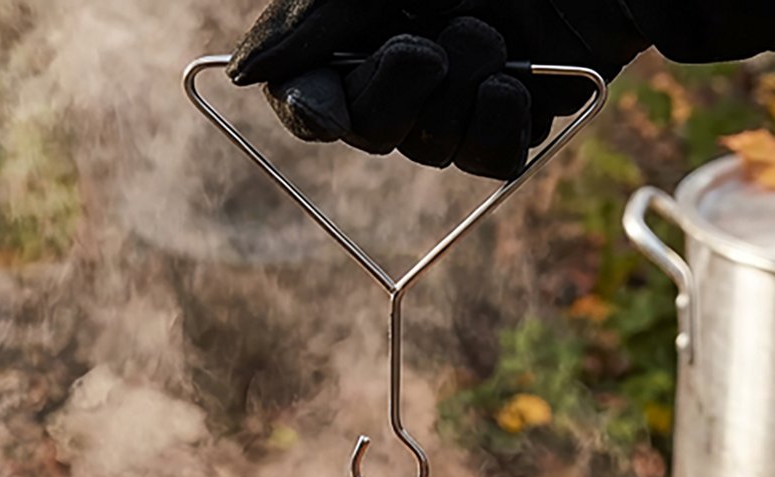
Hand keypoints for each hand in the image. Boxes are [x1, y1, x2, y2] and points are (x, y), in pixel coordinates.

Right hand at [228, 0, 646, 179]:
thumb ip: (318, 14)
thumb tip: (243, 73)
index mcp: (380, 13)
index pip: (315, 88)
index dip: (310, 108)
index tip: (324, 108)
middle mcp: (421, 53)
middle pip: (370, 131)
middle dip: (395, 98)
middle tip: (433, 47)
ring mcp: (475, 86)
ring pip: (432, 149)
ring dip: (458, 102)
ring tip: (497, 41)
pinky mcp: (531, 111)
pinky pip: (491, 163)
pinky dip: (500, 129)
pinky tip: (520, 87)